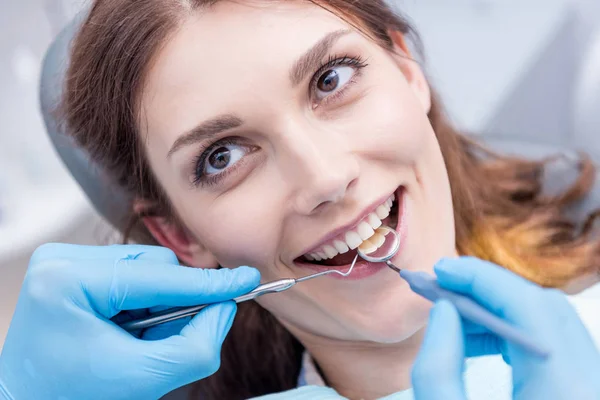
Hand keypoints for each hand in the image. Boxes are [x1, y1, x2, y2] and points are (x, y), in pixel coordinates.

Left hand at [0, 244, 259, 399]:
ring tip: (139, 339)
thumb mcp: (142, 380)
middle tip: (166, 338)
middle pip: (153, 266)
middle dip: (173, 303)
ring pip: (146, 269)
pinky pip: (130, 275)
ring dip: (158, 304)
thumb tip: (224, 308)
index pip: (156, 278)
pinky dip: (143, 303)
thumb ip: (195, 346)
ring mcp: (63, 261)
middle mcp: (61, 261)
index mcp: (67, 283)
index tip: (247, 279)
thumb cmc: (73, 399)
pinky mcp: (70, 268)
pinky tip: (127, 329)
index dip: (207, 283)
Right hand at [411, 257, 599, 399]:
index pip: (530, 307)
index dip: (483, 278)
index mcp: (563, 392)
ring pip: (551, 322)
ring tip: (452, 316)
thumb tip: (443, 311)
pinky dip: (514, 331)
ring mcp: (590, 386)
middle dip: (488, 289)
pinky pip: (554, 344)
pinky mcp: (581, 390)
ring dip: (498, 310)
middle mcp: (590, 385)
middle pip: (545, 308)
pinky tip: (479, 338)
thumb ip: (438, 370)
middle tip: (442, 286)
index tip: (441, 270)